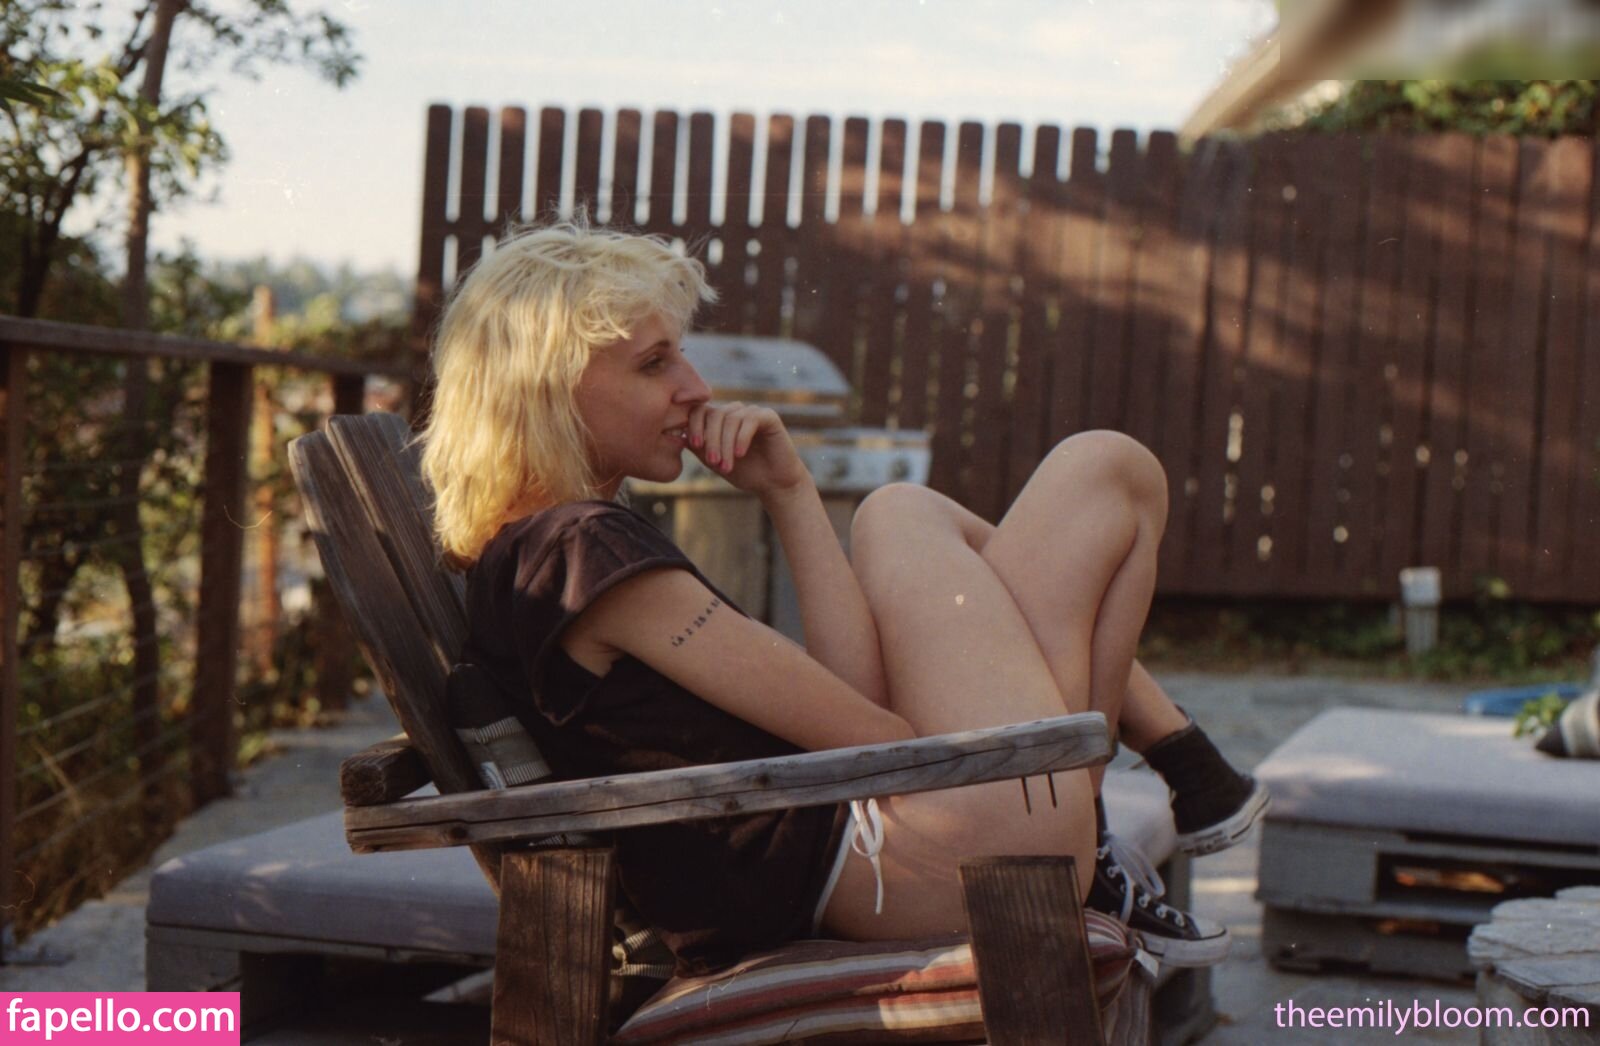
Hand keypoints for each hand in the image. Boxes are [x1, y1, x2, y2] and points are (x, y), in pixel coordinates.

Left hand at [687, 401, 809, 496]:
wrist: (774, 484)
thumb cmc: (745, 473)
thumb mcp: (715, 461)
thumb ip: (699, 448)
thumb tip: (679, 434)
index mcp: (720, 419)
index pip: (700, 410)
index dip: (694, 424)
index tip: (695, 444)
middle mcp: (735, 412)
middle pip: (714, 414)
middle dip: (711, 440)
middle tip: (713, 463)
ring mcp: (752, 412)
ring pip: (731, 419)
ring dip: (725, 444)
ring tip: (726, 466)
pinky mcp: (769, 416)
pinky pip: (750, 420)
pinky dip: (741, 438)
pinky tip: (740, 454)